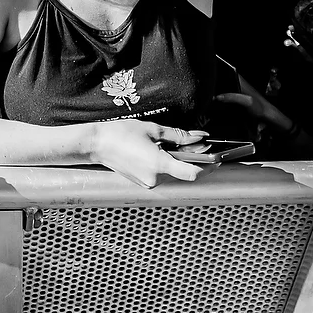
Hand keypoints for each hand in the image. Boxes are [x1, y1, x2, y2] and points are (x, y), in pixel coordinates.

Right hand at [88, 120, 206, 187]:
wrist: (96, 144)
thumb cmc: (120, 134)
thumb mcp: (152, 129)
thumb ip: (179, 135)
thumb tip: (198, 137)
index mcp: (158, 163)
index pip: (192, 173)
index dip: (208, 167)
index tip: (216, 158)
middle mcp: (154, 178)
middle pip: (183, 172)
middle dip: (191, 159)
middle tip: (194, 145)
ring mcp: (148, 182)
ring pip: (172, 174)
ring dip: (177, 161)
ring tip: (170, 145)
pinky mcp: (143, 182)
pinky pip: (161, 174)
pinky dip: (165, 165)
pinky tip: (157, 152)